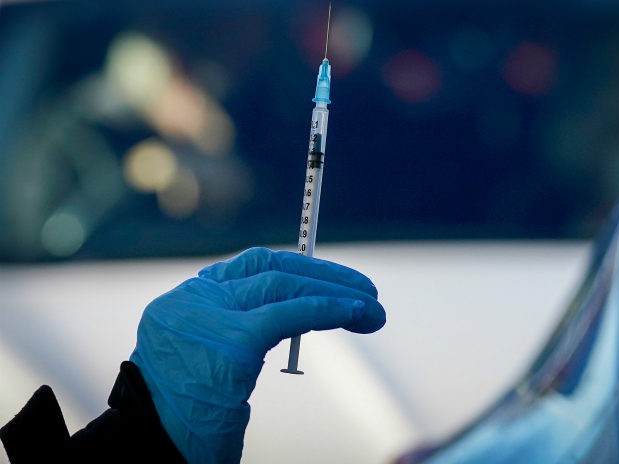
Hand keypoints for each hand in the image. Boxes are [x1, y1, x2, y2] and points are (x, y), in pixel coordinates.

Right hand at [130, 247, 384, 463]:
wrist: (150, 449)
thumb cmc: (180, 415)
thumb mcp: (206, 358)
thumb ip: (237, 328)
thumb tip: (293, 314)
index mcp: (187, 300)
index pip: (250, 267)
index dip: (298, 268)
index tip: (331, 280)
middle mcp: (194, 298)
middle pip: (269, 267)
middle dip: (323, 275)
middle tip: (365, 289)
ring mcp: (210, 316)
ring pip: (283, 284)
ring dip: (335, 290)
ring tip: (373, 306)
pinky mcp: (232, 342)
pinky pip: (289, 314)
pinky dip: (328, 309)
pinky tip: (356, 312)